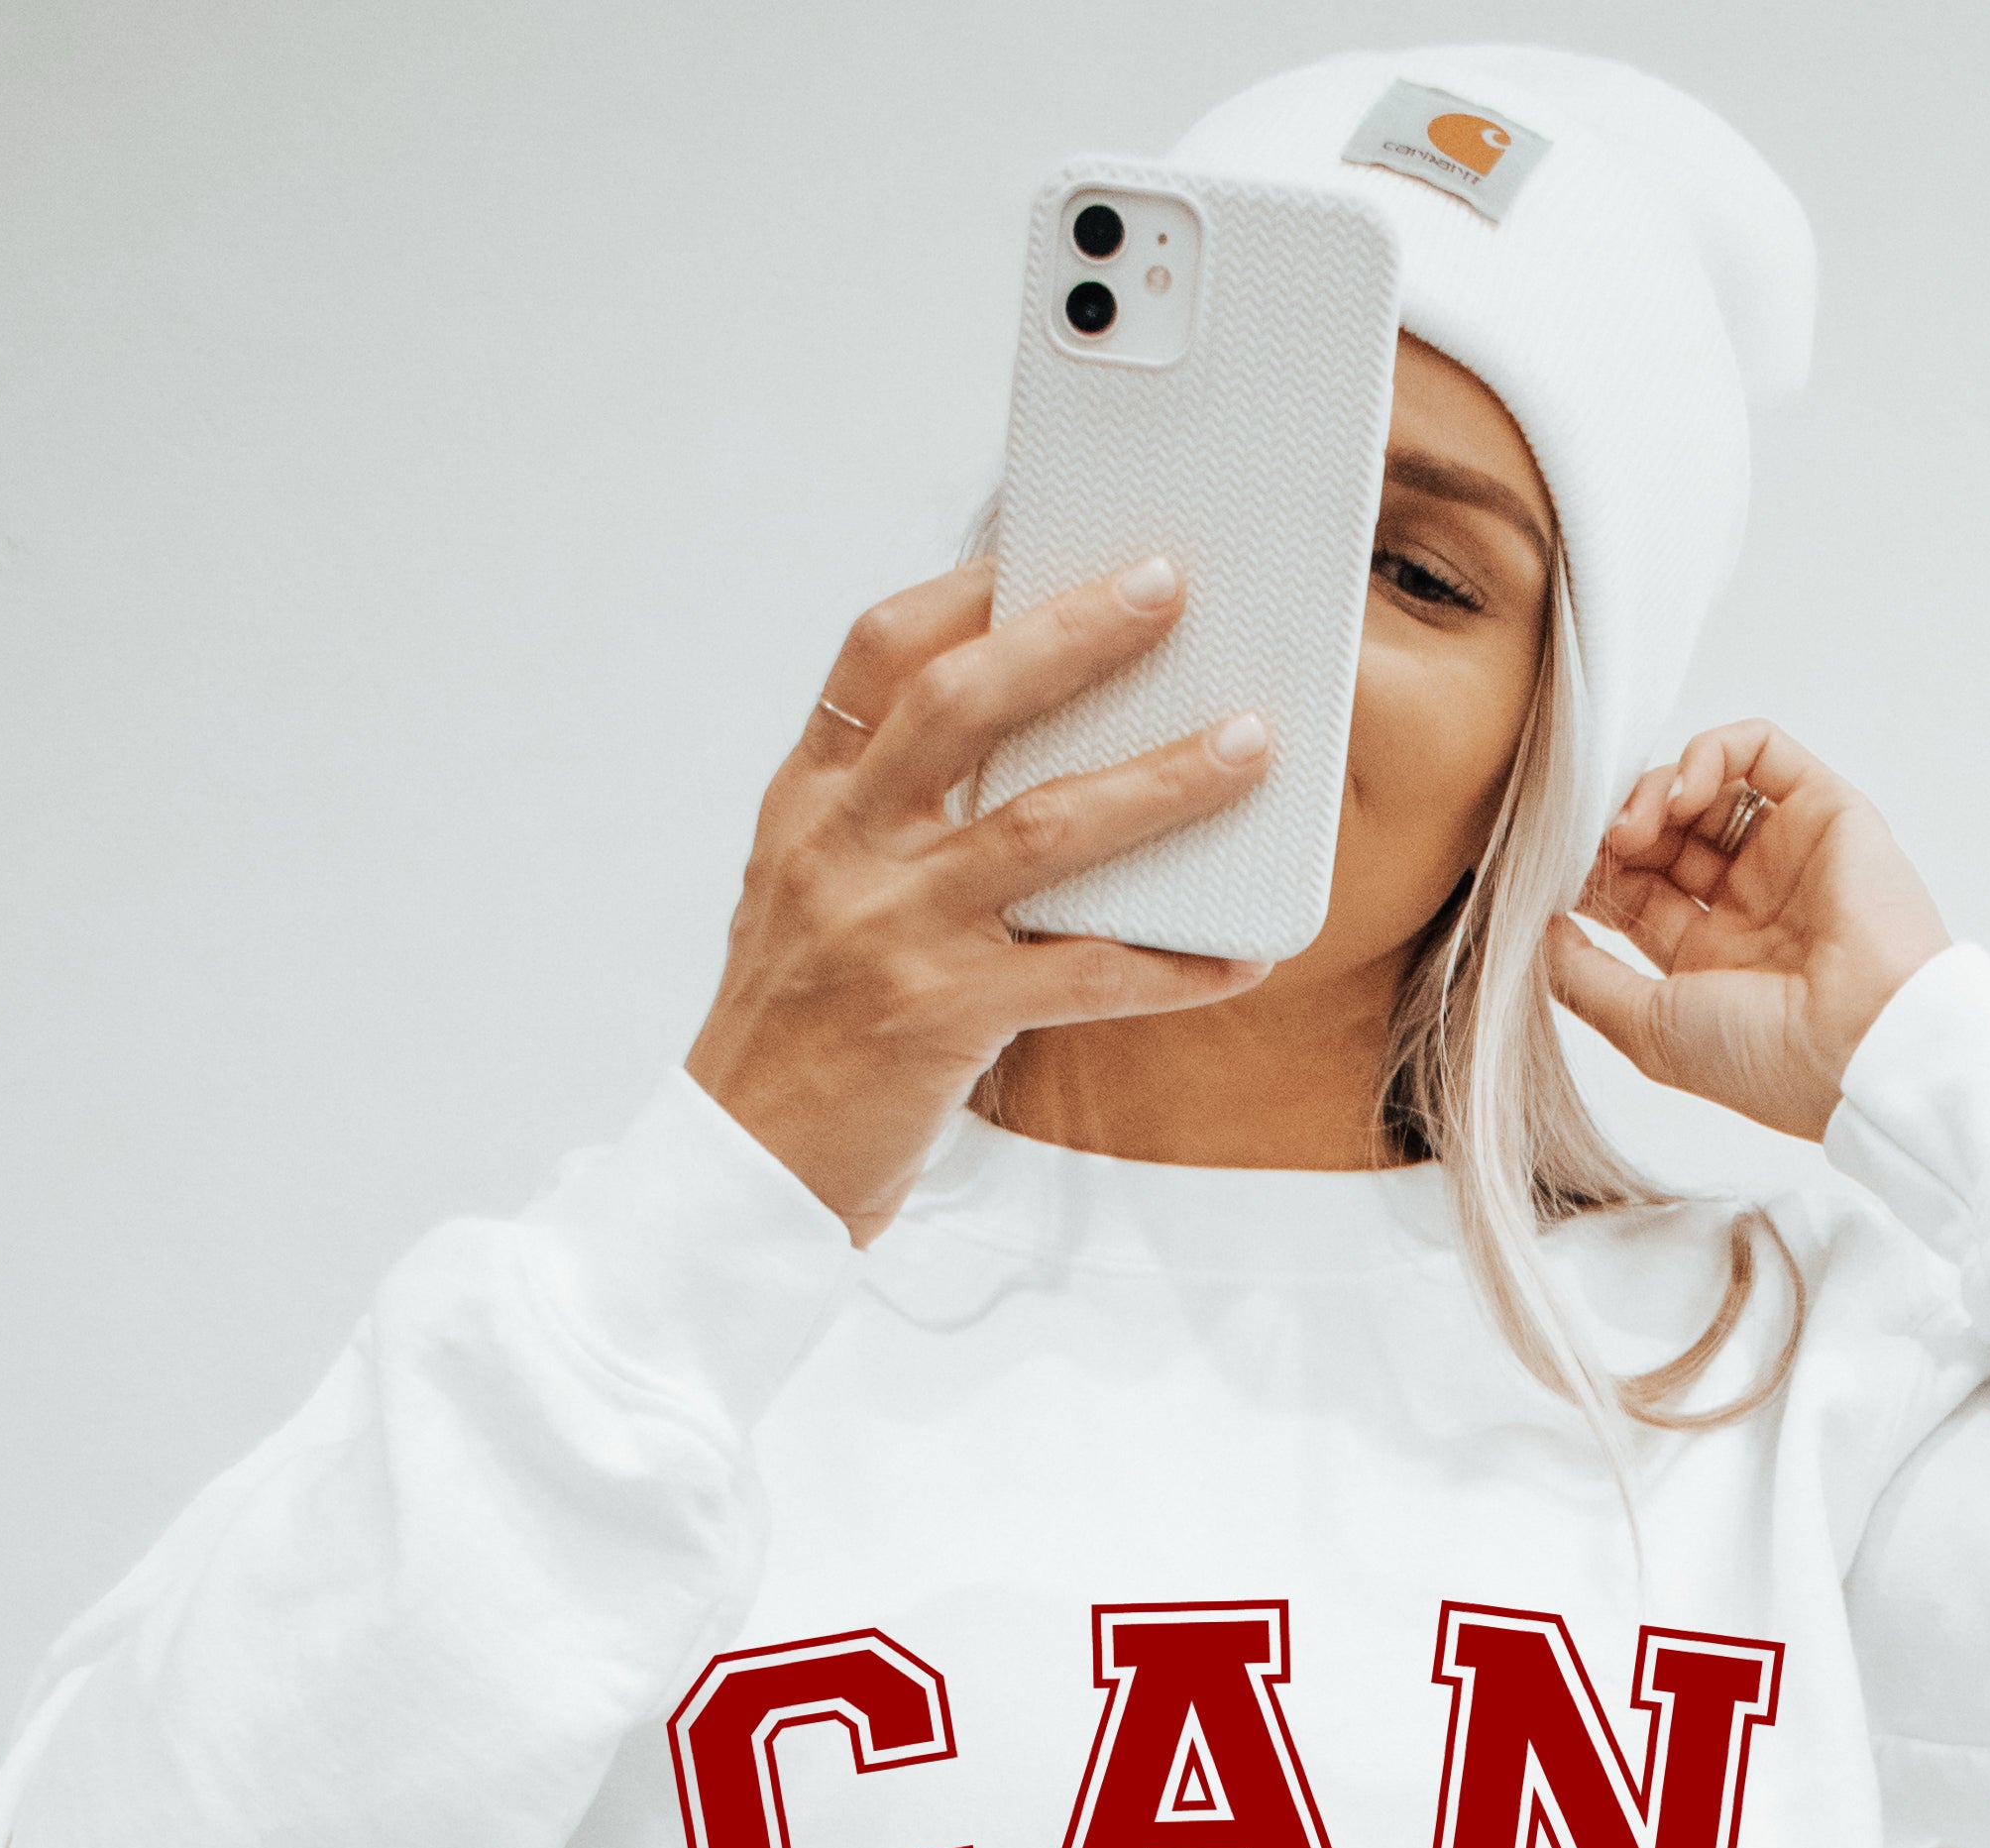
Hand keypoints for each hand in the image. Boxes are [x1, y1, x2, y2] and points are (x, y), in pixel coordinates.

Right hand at [688, 558, 1273, 1242]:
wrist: (741, 1172)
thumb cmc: (793, 1036)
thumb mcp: (809, 899)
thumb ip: (886, 820)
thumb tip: (1021, 749)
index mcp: (808, 805)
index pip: (878, 654)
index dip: (967, 585)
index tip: (1046, 534)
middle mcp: (841, 849)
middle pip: (962, 703)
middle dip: (1073, 634)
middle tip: (1167, 584)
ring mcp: (889, 931)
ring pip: (1043, 826)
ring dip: (1159, 780)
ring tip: (1248, 744)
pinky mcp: (939, 1019)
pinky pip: (1083, 977)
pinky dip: (1171, 966)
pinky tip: (1239, 954)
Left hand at [1543, 723, 1950, 1145]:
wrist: (1864, 1045)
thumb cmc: (1766, 1058)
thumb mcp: (1647, 1030)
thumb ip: (1585, 981)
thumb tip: (1541, 931)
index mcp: (1708, 962)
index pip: (1635, 891)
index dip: (1593, 872)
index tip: (1559, 875)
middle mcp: (1747, 905)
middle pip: (1663, 835)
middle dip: (1618, 830)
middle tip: (1597, 844)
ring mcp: (1786, 855)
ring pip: (1704, 788)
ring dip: (1654, 791)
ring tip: (1638, 825)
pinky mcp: (1824, 811)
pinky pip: (1761, 751)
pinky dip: (1711, 753)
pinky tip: (1684, 793)